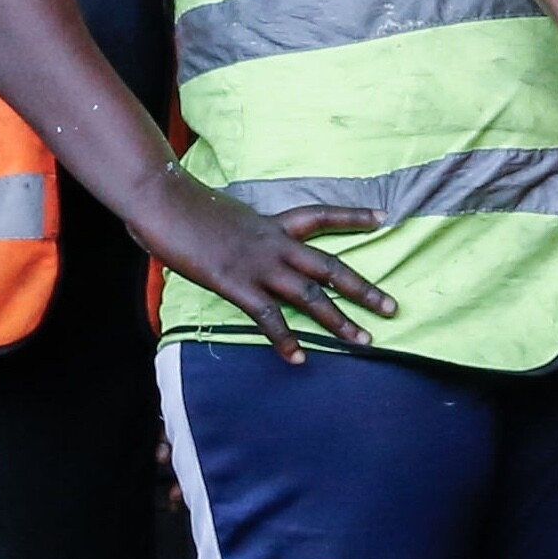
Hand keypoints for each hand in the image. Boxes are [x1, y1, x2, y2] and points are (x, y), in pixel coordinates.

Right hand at [124, 172, 394, 359]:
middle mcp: (275, 244)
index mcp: (272, 223)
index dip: (353, 217)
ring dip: (339, 321)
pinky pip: (268, 316)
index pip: (321, 215)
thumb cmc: (185, 206)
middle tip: (392, 307)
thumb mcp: (224, 214)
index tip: (383, 217)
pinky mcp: (236, 284)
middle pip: (330, 267)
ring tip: (365, 341)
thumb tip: (233, 240)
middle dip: (363, 289)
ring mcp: (258, 265)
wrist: (164, 200)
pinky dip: (285, 339)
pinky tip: (300, 358)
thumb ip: (238, 231)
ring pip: (310, 295)